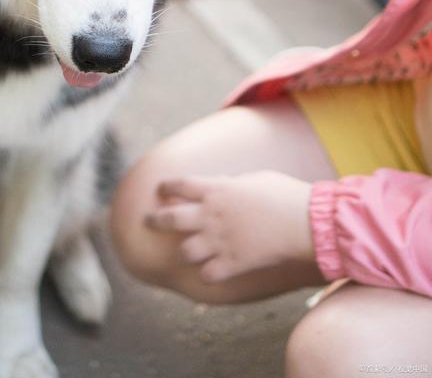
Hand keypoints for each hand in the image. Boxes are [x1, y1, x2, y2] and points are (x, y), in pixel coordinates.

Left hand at [145, 170, 313, 283]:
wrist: (305, 222)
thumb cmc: (283, 194)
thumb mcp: (253, 179)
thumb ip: (230, 183)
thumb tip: (219, 184)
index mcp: (217, 190)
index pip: (179, 185)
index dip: (166, 186)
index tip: (160, 189)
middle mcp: (212, 215)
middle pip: (170, 218)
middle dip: (155, 220)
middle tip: (148, 221)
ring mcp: (221, 241)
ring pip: (184, 251)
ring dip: (184, 250)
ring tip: (186, 249)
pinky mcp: (233, 263)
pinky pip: (207, 274)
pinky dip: (207, 273)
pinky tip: (210, 270)